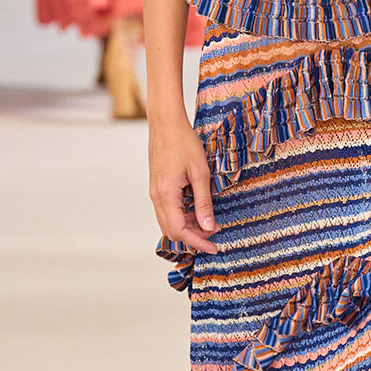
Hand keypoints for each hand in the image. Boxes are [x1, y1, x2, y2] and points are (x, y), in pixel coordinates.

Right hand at [149, 115, 217, 254]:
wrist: (165, 123)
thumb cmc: (183, 142)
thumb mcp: (200, 173)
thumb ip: (204, 202)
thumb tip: (208, 227)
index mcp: (166, 195)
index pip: (180, 231)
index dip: (198, 242)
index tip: (214, 247)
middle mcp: (156, 197)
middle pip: (172, 231)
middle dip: (194, 236)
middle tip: (215, 230)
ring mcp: (155, 192)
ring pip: (169, 222)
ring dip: (188, 226)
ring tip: (209, 220)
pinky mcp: (157, 187)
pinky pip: (167, 211)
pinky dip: (182, 216)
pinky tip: (197, 209)